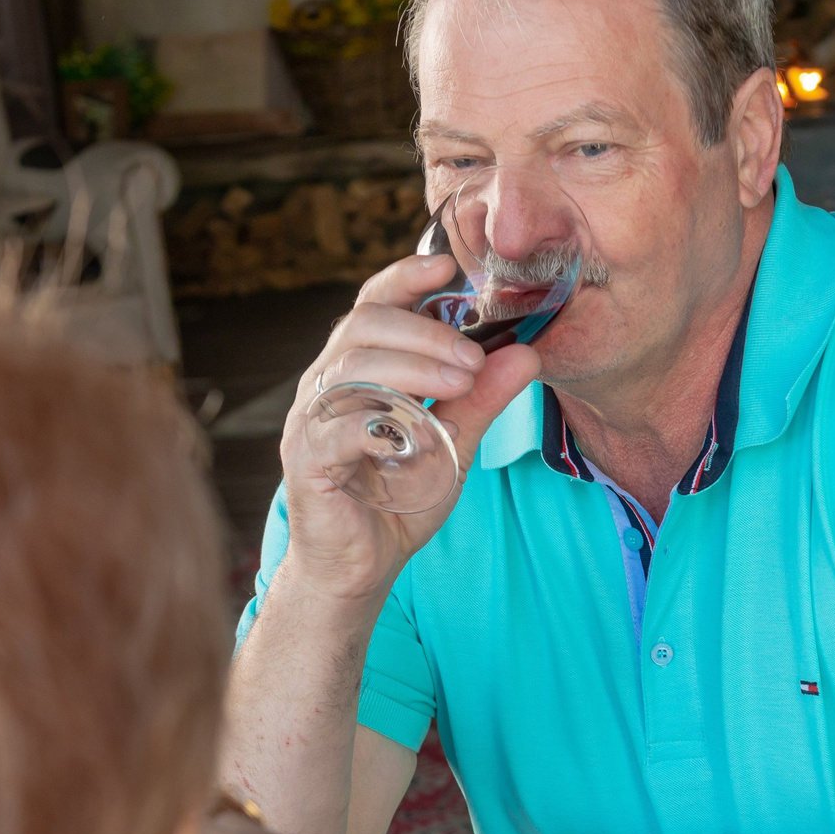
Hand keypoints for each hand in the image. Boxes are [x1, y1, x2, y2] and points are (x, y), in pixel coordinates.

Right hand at [277, 253, 540, 606]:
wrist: (360, 567)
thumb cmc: (398, 499)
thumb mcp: (453, 444)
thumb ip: (482, 400)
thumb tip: (527, 355)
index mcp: (356, 370)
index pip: (373, 304)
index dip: (405, 278)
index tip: (447, 266)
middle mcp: (326, 386)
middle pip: (363, 326)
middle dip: (425, 333)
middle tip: (474, 357)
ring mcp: (311, 422)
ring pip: (350, 368)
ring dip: (412, 369)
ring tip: (461, 383)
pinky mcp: (307, 462)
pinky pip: (337, 429)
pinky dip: (380, 424)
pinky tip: (419, 432)